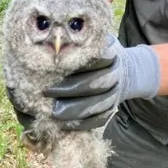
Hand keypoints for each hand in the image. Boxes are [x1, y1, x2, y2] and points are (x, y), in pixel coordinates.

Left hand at [42, 34, 159, 130]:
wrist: (121, 70)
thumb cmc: (95, 54)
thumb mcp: (90, 42)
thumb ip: (75, 43)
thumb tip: (47, 45)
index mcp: (110, 53)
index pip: (96, 59)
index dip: (76, 64)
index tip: (54, 67)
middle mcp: (116, 73)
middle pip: (96, 84)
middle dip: (70, 90)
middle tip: (46, 92)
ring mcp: (116, 93)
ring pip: (98, 105)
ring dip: (74, 110)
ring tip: (52, 112)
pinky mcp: (112, 108)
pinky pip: (99, 120)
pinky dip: (82, 124)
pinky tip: (63, 125)